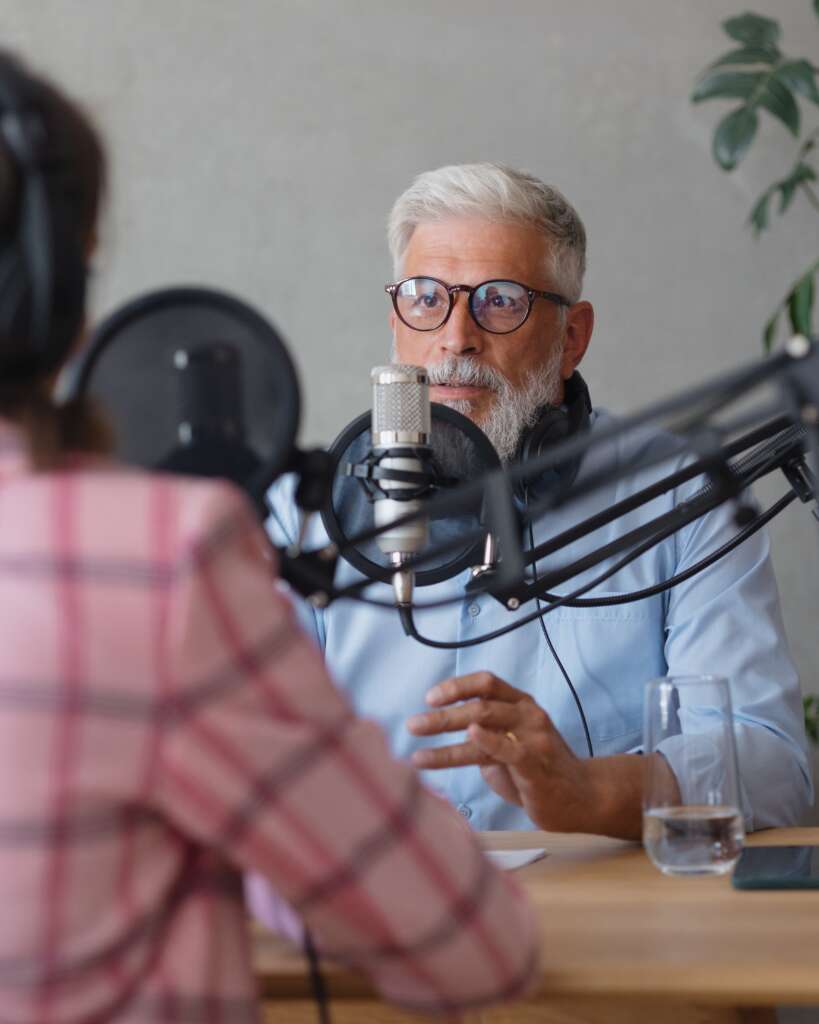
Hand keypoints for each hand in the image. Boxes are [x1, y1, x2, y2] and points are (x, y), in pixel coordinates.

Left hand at [406, 672, 601, 832]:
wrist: (580, 797)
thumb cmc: (538, 770)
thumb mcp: (509, 744)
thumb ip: (483, 734)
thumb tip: (442, 727)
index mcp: (520, 703)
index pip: (486, 682)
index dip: (456, 686)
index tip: (430, 697)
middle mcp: (527, 713)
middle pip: (478, 704)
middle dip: (440, 716)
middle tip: (412, 725)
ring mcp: (533, 736)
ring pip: (483, 722)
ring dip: (446, 734)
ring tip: (417, 751)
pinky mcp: (535, 761)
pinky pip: (506, 747)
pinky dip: (485, 740)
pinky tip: (467, 738)